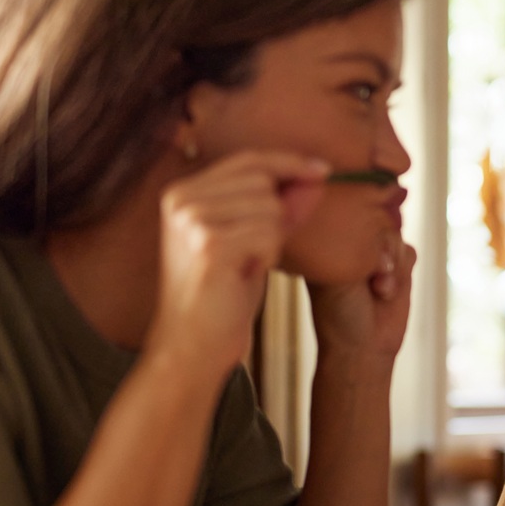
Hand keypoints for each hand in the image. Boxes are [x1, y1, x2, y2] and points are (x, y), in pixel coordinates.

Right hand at [151, 151, 329, 374]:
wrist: (192, 346)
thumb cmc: (220, 296)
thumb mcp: (252, 241)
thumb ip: (281, 205)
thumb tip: (316, 174)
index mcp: (182, 192)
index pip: (247, 159)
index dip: (289, 162)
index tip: (323, 170)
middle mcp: (181, 200)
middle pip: (261, 180)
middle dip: (277, 214)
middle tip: (258, 251)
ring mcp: (192, 220)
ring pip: (269, 206)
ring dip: (272, 239)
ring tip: (246, 265)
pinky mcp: (209, 245)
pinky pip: (268, 232)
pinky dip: (268, 255)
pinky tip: (245, 274)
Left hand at [306, 230, 415, 362]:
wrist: (363, 349)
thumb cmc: (338, 315)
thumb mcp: (335, 276)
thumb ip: (352, 243)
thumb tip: (377, 219)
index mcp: (327, 242)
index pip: (347, 212)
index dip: (358, 230)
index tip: (357, 261)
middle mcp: (351, 243)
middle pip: (375, 219)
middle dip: (378, 249)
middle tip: (370, 278)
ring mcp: (375, 253)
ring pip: (395, 234)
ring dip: (390, 263)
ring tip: (378, 290)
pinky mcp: (398, 265)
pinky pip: (409, 251)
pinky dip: (402, 271)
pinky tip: (388, 292)